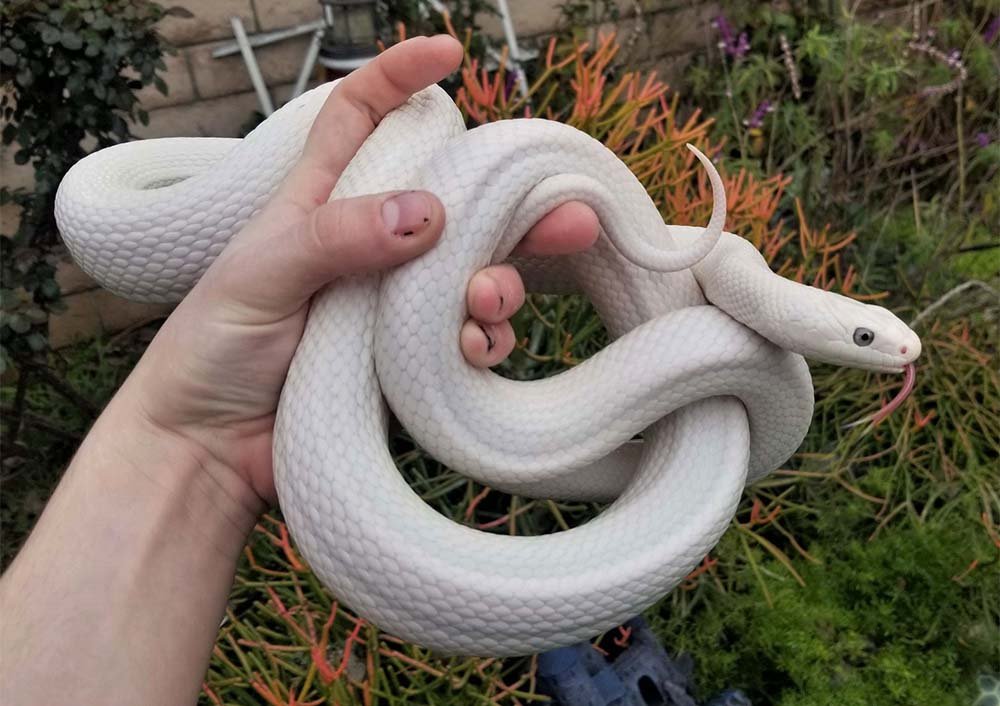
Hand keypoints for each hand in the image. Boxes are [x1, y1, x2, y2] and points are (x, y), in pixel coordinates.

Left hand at [117, 35, 598, 507]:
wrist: (210, 450)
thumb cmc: (213, 347)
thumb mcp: (260, 276)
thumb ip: (337, 238)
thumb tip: (427, 213)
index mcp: (322, 204)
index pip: (359, 119)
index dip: (399, 78)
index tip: (447, 54)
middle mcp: (368, 247)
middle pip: (454, 204)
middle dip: (514, 206)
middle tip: (571, 220)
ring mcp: (391, 306)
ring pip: (473, 276)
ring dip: (500, 285)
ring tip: (486, 303)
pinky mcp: (406, 363)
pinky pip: (466, 340)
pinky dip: (482, 342)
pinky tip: (472, 350)